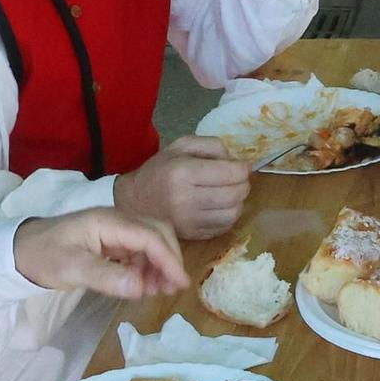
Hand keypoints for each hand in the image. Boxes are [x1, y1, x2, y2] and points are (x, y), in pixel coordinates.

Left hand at [13, 208, 188, 296]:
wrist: (18, 251)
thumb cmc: (42, 256)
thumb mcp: (71, 269)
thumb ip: (106, 276)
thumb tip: (140, 286)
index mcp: (107, 221)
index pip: (149, 236)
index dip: (168, 259)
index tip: (180, 283)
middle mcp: (115, 220)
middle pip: (156, 232)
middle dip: (169, 259)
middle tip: (172, 288)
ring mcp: (113, 229)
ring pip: (149, 241)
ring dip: (159, 264)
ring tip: (159, 290)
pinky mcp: (109, 240)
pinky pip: (137, 249)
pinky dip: (146, 266)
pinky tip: (144, 284)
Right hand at [113, 135, 252, 238]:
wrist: (135, 200)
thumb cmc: (160, 170)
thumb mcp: (182, 145)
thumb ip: (213, 146)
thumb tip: (237, 163)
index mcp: (183, 172)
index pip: (231, 173)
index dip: (243, 169)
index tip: (241, 167)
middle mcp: (186, 199)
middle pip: (236, 194)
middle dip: (244, 185)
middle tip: (237, 180)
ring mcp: (189, 221)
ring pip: (233, 213)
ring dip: (238, 202)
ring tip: (229, 193)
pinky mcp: (192, 236)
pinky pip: (224, 227)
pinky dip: (228, 216)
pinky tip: (219, 207)